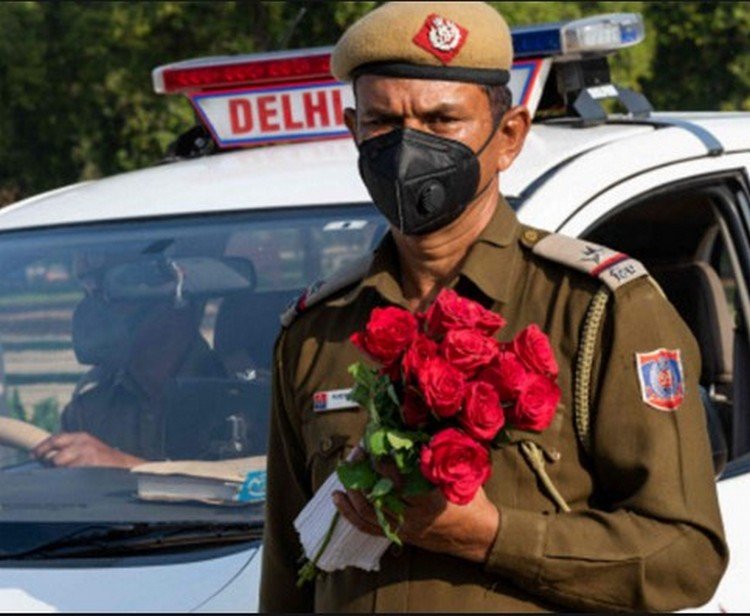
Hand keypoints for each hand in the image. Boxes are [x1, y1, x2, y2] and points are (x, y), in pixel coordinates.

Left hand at [32, 432, 144, 468]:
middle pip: (55, 455)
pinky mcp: (91, 464)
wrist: (125, 465)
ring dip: (61, 472)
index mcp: (81, 436)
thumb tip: (46, 456)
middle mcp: (83, 443)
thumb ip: (69, 447)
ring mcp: (87, 453)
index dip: (42, 448)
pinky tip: (77, 478)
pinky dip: (70, 478)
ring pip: (61, 465)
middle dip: (50, 464)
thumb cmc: (103, 459)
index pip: (55, 439)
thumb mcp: (87, 447)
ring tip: (70, 474)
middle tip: (50, 468)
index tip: (34, 455)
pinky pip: (71, 473)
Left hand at [333, 457, 499, 562]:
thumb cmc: (472, 501)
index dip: (383, 464)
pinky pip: (369, 528)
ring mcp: (405, 528)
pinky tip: (339, 499)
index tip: (375, 445)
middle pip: (379, 496)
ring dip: (353, 492)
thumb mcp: (462, 476)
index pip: (399, 483)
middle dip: (363, 474)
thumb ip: (442, 458)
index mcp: (431, 501)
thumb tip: (423, 428)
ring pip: (369, 513)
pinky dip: (350, 514)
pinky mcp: (400, 535)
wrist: (479, 536)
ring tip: (344, 471)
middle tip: (357, 454)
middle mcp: (415, 517)